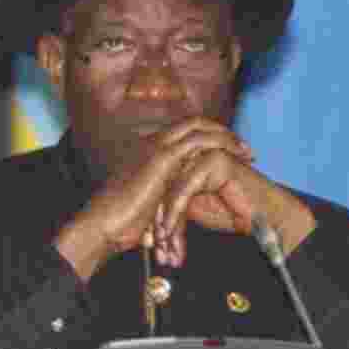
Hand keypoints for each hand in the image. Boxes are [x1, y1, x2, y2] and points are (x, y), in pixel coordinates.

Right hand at [54, 118, 252, 280]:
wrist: (102, 225)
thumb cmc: (119, 222)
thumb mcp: (147, 202)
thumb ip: (162, 194)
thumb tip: (177, 204)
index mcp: (146, 150)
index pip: (183, 133)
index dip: (208, 138)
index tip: (229, 152)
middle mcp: (151, 142)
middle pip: (194, 123)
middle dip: (222, 132)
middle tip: (244, 148)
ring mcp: (155, 146)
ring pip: (199, 127)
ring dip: (226, 137)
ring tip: (246, 152)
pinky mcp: (162, 157)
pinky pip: (198, 141)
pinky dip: (219, 145)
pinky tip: (233, 156)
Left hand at [151, 148, 315, 266]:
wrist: (265, 218)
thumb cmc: (233, 213)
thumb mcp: (193, 209)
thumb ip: (172, 201)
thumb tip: (149, 211)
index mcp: (188, 160)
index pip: (163, 187)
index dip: (154, 216)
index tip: (151, 244)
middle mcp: (194, 153)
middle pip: (165, 186)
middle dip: (158, 220)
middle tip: (155, 248)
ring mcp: (204, 153)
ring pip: (172, 188)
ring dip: (165, 220)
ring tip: (162, 245)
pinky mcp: (214, 159)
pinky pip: (185, 188)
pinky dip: (174, 212)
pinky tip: (169, 230)